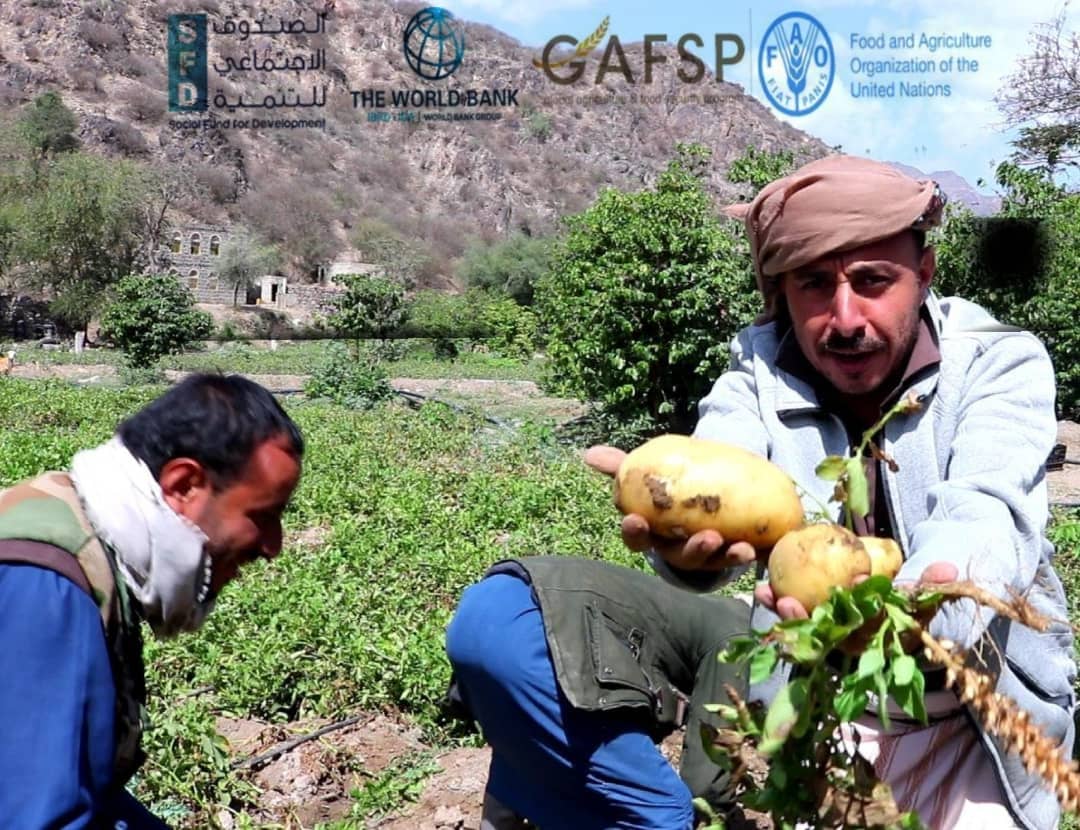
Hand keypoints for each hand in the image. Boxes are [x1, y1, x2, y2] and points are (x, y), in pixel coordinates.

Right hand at [584, 444, 756, 571]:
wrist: (706, 494)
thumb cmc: (669, 488)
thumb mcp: (647, 475)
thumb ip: (622, 466)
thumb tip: (589, 453)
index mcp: (652, 533)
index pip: (637, 538)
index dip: (635, 533)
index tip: (635, 521)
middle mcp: (678, 550)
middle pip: (681, 556)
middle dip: (694, 551)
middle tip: (707, 538)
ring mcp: (707, 557)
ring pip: (714, 562)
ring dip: (728, 557)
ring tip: (742, 548)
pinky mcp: (731, 554)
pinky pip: (741, 558)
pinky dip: (751, 555)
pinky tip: (761, 546)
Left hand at [754, 561, 959, 654]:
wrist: (893, 614)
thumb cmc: (906, 609)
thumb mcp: (921, 599)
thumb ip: (932, 586)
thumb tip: (948, 568)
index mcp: (872, 639)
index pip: (861, 626)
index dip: (853, 610)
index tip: (852, 584)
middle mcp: (846, 641)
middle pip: (821, 632)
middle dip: (803, 621)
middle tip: (788, 603)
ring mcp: (825, 633)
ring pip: (800, 625)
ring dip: (780, 611)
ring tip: (764, 592)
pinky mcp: (810, 621)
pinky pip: (791, 611)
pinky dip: (775, 600)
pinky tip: (759, 583)